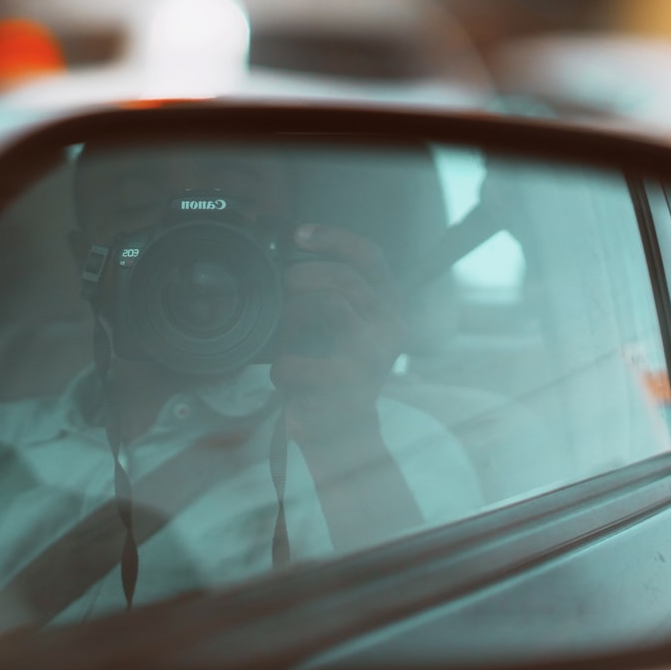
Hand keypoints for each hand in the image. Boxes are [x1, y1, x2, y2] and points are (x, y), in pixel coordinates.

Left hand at [270, 223, 406, 443]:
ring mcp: (372, 357)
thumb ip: (325, 296)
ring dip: (292, 315)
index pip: (370, 258)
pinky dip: (280, 366)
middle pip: (346, 278)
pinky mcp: (347, 385)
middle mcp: (390, 328)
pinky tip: (284, 377)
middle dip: (303, 275)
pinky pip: (298, 359)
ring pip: (329, 306)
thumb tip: (283, 261)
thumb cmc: (332, 374)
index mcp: (389, 309)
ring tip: (281, 334)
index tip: (298, 233)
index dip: (334, 238)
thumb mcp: (336, 329)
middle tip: (280, 287)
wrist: (343, 435)